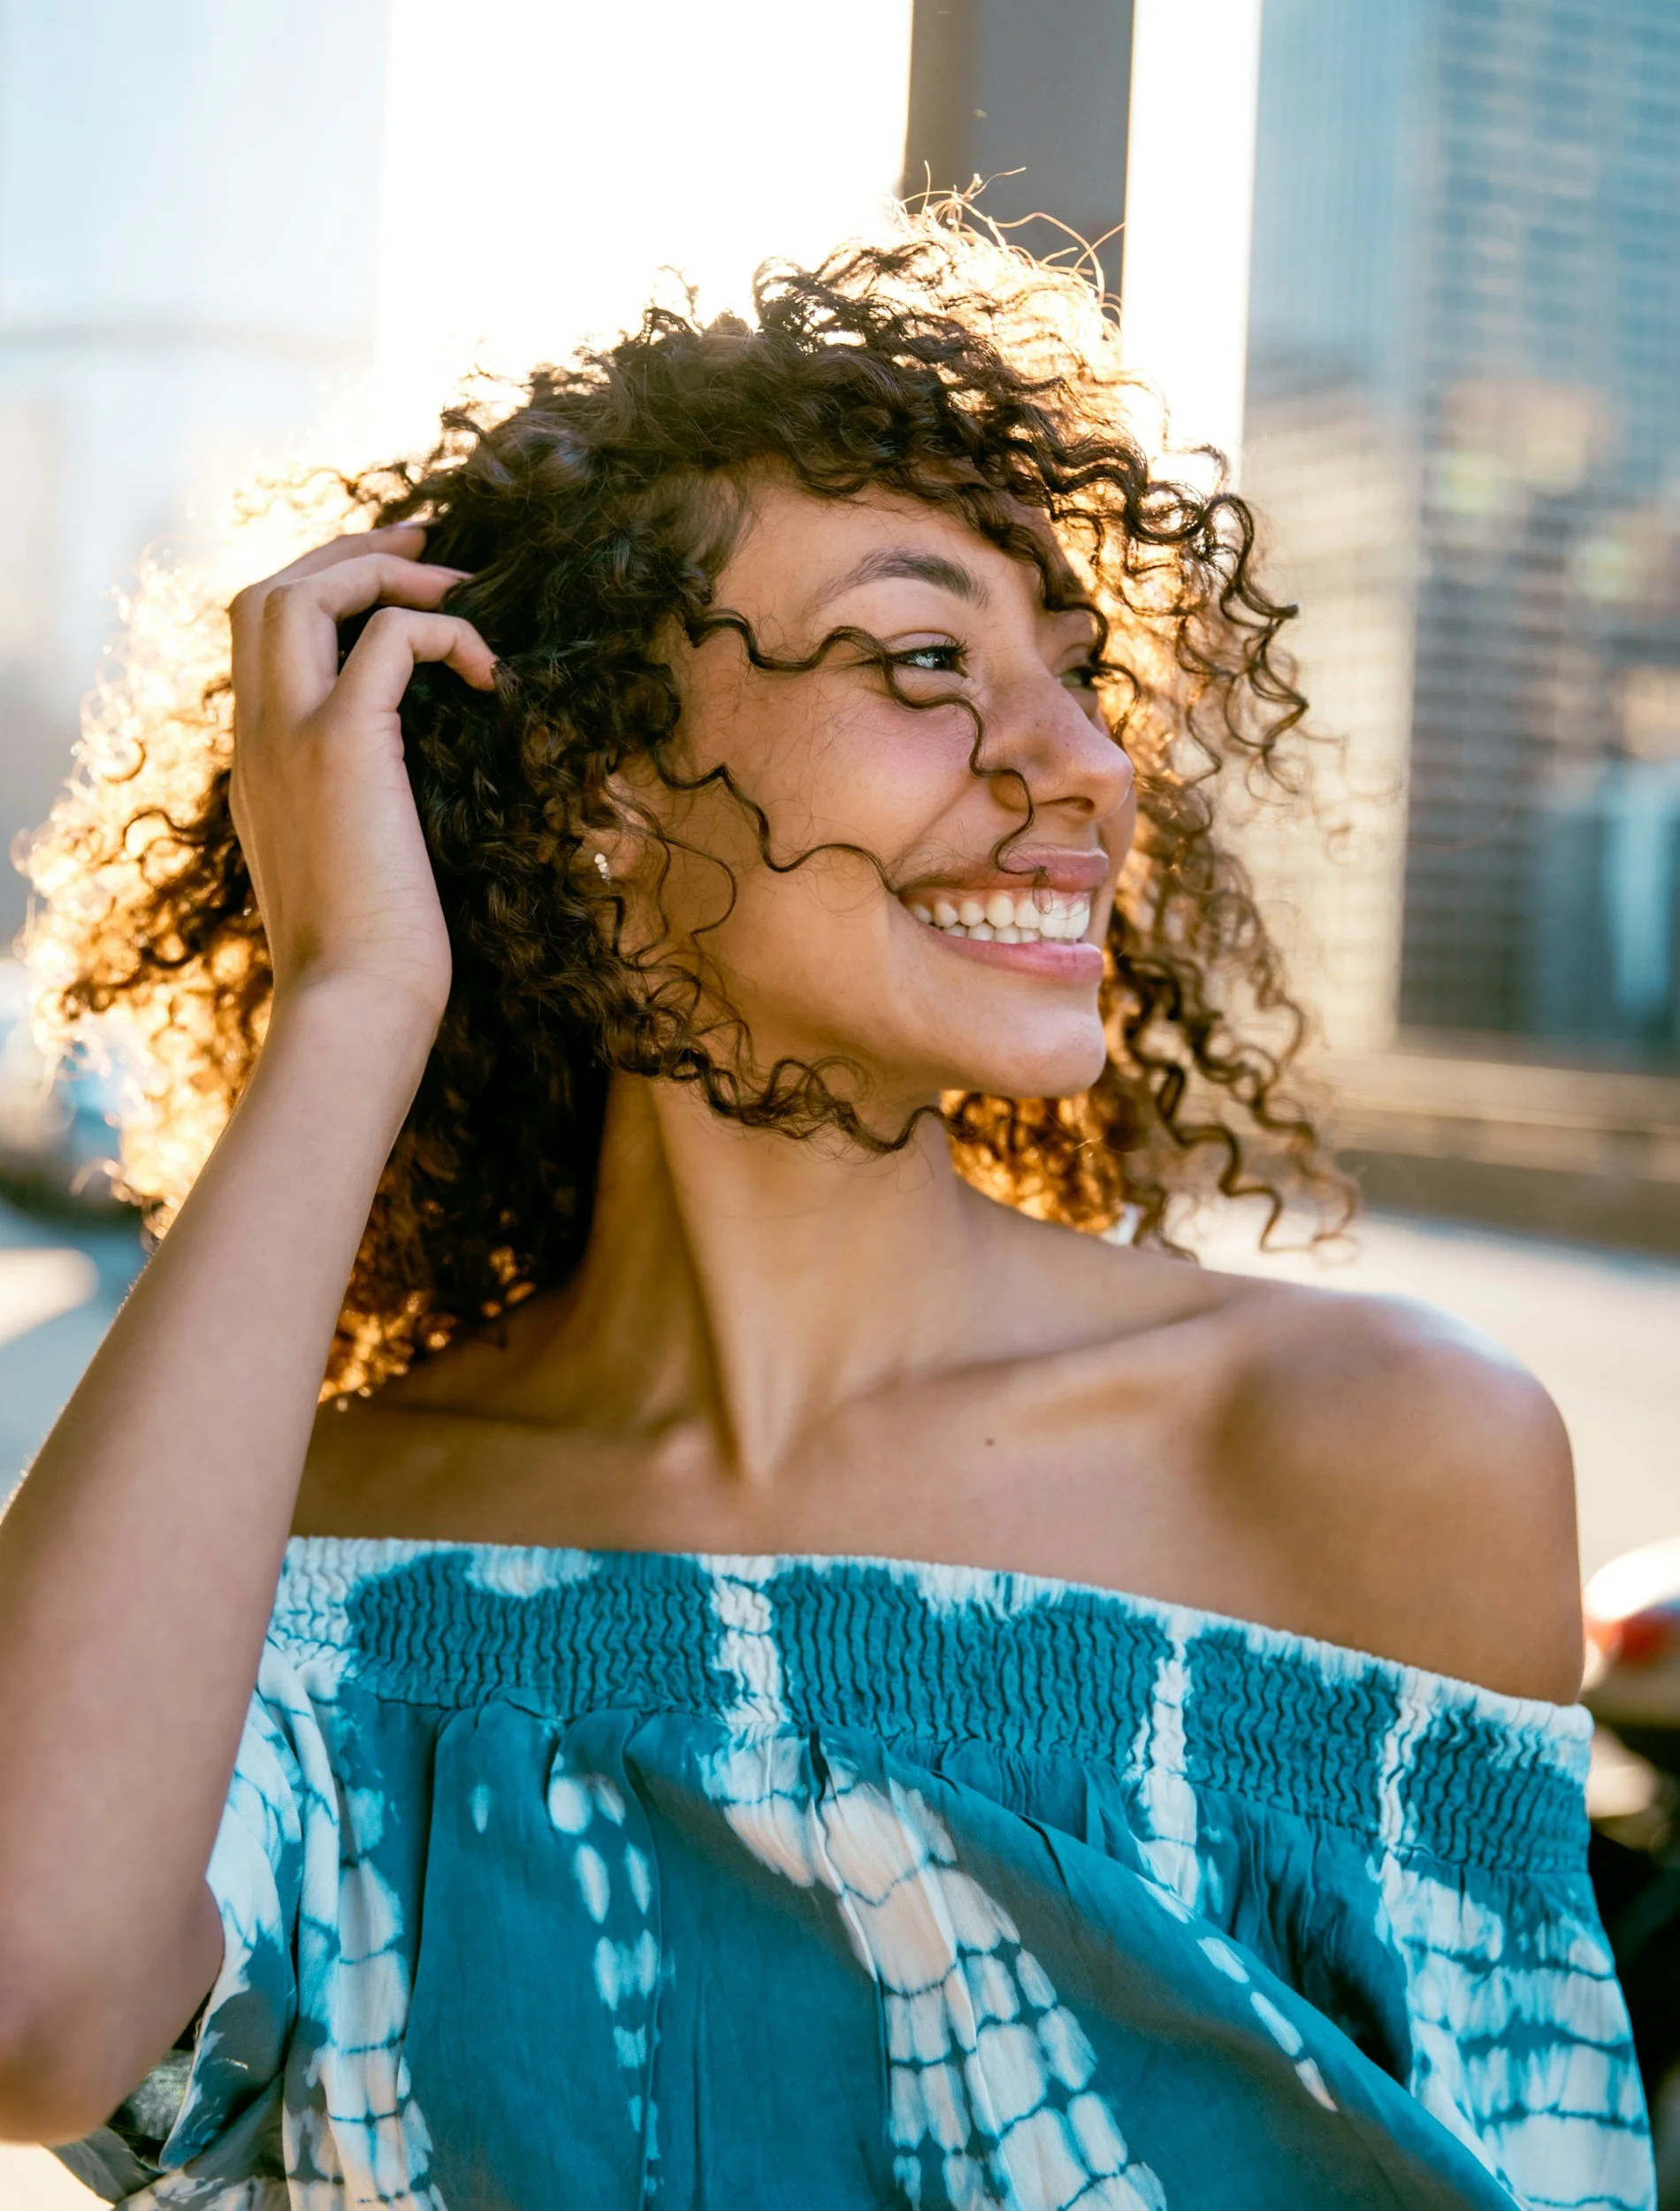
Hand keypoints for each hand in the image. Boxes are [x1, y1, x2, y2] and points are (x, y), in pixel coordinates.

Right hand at [228, 525, 495, 1032]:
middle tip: (429, 548)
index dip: (324, 593)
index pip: (259, 640)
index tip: (397, 587)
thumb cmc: (371, 961)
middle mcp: (256, 739)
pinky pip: (389, 639)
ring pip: (301, 592)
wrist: (353, 1006)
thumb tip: (413, 792)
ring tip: (460, 590)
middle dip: (347, 554)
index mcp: (256, 764)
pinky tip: (493, 674)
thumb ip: (357, 811)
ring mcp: (287, 737)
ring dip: (384, 572)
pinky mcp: (342, 745)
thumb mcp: (352, 868)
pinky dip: (444, 632)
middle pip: (266, 593)